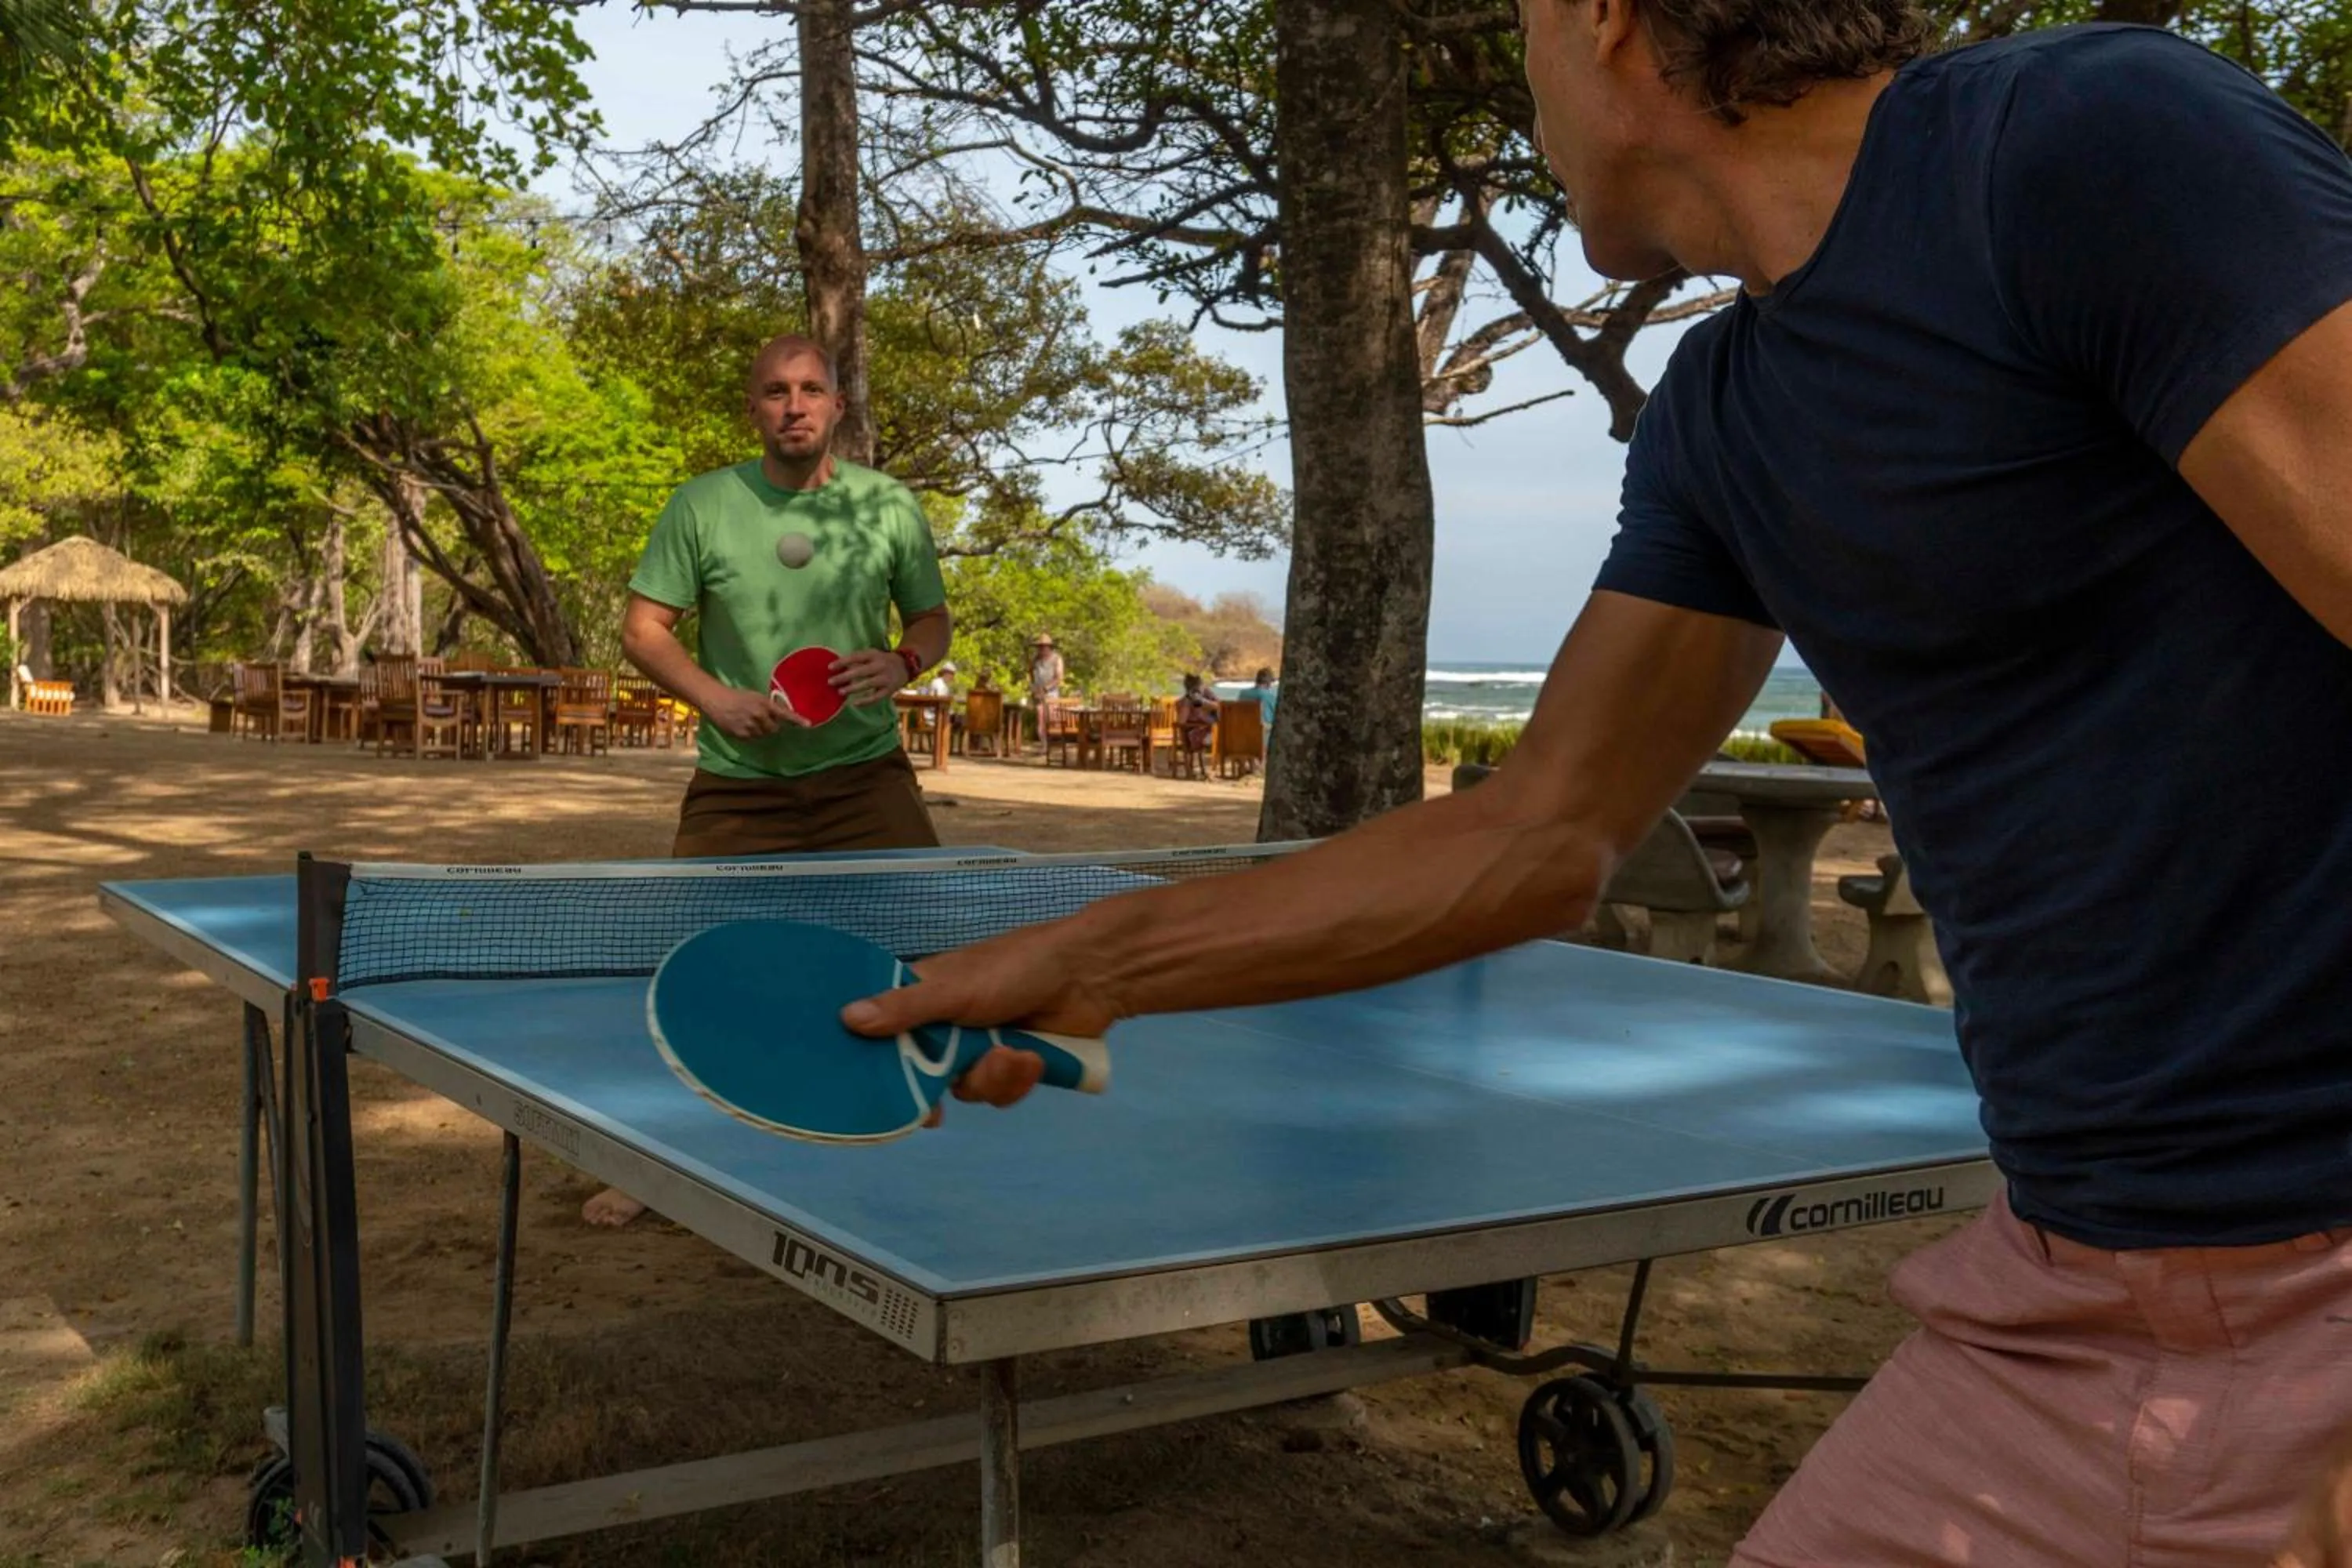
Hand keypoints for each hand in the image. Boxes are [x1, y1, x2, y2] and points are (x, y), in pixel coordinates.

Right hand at [705, 685, 805, 738]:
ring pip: (763, 735)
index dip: (796, 720)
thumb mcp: (755, 697)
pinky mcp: (741, 734)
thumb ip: (768, 706)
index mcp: (764, 704)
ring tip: (748, 720)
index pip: (784, 714)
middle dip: (771, 726)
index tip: (808, 725)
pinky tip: (741, 724)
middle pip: (774, 729)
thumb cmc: (737, 696)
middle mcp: (759, 716)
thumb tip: (780, 716)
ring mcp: (750, 726)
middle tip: (761, 719)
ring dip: (760, 730)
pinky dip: (749, 734)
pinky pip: (752, 739)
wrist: (717, 700)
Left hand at [831, 648, 908, 706]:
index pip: (856, 657)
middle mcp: (880, 665)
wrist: (906, 666)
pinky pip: (876, 697)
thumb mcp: (872, 655)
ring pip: (868, 684)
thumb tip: (837, 668)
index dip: (843, 662)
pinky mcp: (889, 690)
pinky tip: (855, 703)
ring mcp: (886, 678)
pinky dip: (865, 701)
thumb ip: (857, 660)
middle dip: (845, 677)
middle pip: (861, 671)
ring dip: (853, 688)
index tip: (829, 667)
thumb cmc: (881, 661)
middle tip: (830, 682)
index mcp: (874, 655)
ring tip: (840, 692)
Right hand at [839, 924, 1120, 1121]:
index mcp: (925, 996)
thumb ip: (905, 1007)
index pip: (883, 1032)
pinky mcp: (1014, 1064)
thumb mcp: (956, 988)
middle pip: (923, 1074)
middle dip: (939, 1087)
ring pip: (965, 1089)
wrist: (1090, 976)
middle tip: (933, 1113)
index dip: (877, 1063)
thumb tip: (845, 1018)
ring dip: (991, 1080)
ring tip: (1014, 1056)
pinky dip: (1017, 1081)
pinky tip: (1034, 1060)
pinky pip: (1000, 1093)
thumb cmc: (1018, 967)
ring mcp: (982, 1046)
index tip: (870, 1093)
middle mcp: (948, 1024)